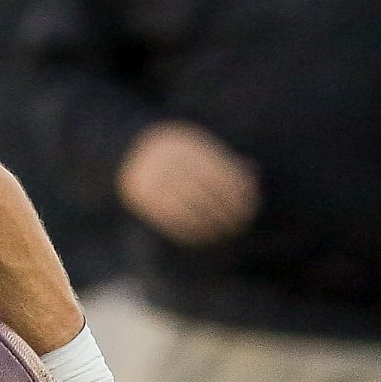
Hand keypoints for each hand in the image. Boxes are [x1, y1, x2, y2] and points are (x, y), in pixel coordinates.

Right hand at [118, 122, 259, 245]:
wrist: (128, 152)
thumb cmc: (174, 149)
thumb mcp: (196, 144)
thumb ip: (222, 156)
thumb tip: (252, 171)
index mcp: (183, 146)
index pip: (217, 173)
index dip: (235, 191)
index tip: (250, 204)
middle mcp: (166, 163)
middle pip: (204, 192)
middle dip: (226, 210)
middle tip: (241, 223)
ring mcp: (153, 181)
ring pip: (188, 207)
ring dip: (210, 224)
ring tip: (226, 233)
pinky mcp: (143, 199)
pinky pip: (170, 218)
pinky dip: (189, 230)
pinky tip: (203, 237)